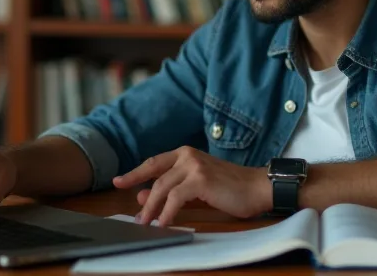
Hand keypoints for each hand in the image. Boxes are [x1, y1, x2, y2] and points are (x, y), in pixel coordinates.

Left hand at [112, 146, 270, 226]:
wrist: (257, 187)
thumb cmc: (231, 188)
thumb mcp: (197, 188)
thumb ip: (173, 189)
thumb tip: (144, 196)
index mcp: (186, 153)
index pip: (154, 163)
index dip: (135, 173)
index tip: (119, 181)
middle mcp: (187, 155)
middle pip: (154, 174)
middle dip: (139, 193)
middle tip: (132, 213)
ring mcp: (194, 166)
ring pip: (162, 187)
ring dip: (152, 207)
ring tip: (146, 223)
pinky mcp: (200, 179)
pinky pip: (175, 198)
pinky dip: (167, 212)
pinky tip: (164, 223)